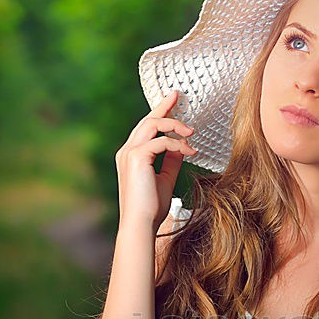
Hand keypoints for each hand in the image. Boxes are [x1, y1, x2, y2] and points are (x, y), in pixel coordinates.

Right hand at [114, 90, 198, 232]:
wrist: (141, 224)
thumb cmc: (151, 208)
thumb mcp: (165, 180)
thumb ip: (171, 162)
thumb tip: (182, 147)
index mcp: (131, 155)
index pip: (146, 127)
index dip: (159, 112)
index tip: (172, 100)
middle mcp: (127, 150)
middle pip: (147, 119)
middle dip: (164, 106)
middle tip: (178, 95)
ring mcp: (129, 152)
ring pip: (153, 124)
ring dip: (175, 125)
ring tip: (192, 131)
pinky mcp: (136, 157)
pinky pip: (162, 141)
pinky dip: (178, 144)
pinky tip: (190, 152)